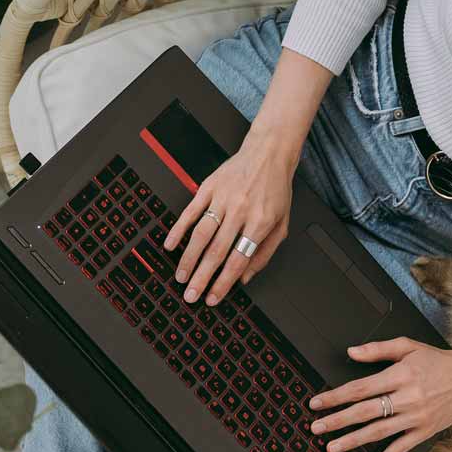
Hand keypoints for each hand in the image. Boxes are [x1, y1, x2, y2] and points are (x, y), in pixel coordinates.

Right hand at [163, 128, 296, 305]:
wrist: (269, 153)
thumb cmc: (275, 190)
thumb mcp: (281, 223)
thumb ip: (264, 253)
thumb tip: (245, 278)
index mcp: (260, 222)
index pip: (238, 260)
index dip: (223, 282)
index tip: (212, 298)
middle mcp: (240, 211)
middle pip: (217, 251)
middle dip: (202, 277)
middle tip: (190, 295)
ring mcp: (223, 198)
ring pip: (201, 234)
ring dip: (188, 258)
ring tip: (181, 276)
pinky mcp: (208, 187)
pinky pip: (190, 211)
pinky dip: (179, 229)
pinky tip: (170, 244)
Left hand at [307, 338, 451, 451]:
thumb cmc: (438, 361)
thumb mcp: (408, 346)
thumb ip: (377, 349)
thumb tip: (351, 352)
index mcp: (400, 375)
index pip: (360, 388)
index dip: (335, 396)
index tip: (317, 403)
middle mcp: (406, 397)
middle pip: (364, 412)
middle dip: (336, 421)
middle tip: (315, 427)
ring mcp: (415, 417)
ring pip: (378, 432)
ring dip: (352, 441)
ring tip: (331, 447)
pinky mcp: (424, 432)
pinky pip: (400, 449)